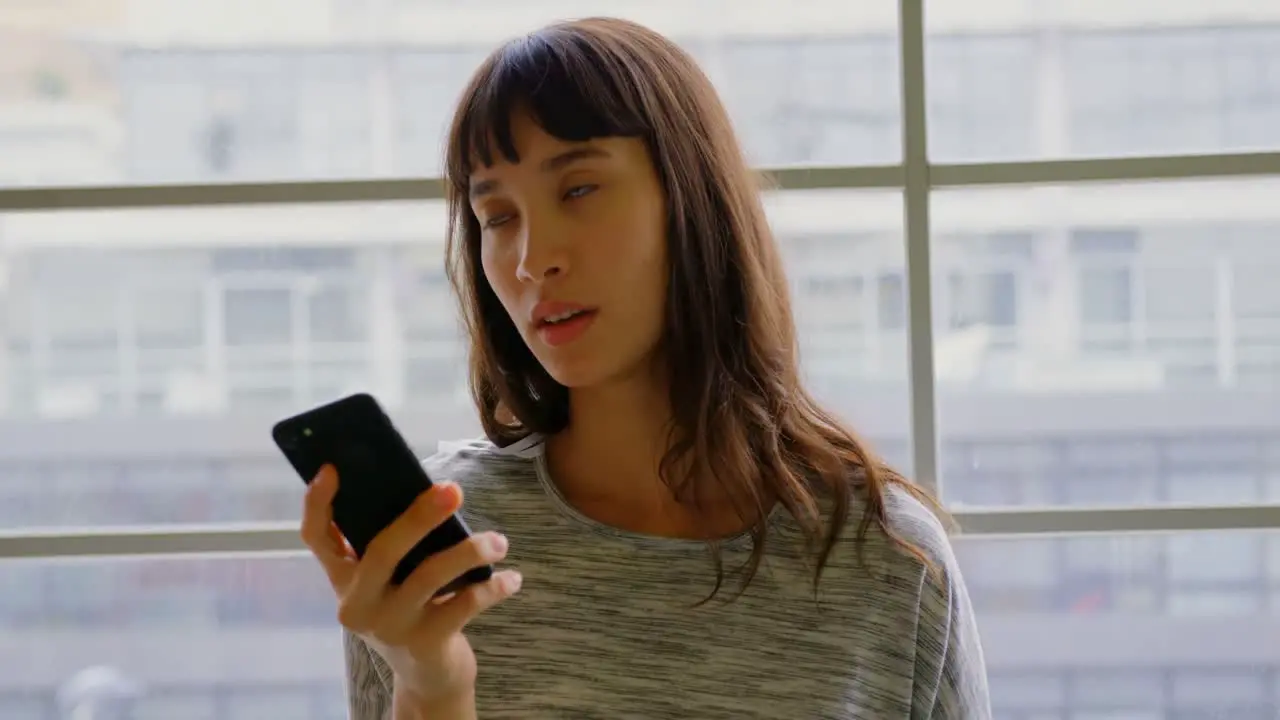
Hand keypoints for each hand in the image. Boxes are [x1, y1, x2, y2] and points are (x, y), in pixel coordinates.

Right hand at [300, 465, 521, 702]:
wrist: (427, 675)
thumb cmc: (410, 610)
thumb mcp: (389, 581)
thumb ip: (393, 545)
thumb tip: (427, 491)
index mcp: (344, 579)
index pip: (317, 538)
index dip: (318, 503)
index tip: (331, 469)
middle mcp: (358, 603)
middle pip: (381, 551)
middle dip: (419, 517)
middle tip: (453, 490)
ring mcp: (389, 625)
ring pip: (429, 576)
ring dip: (470, 551)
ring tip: (499, 541)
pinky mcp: (425, 642)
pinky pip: (464, 605)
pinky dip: (493, 587)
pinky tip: (512, 578)